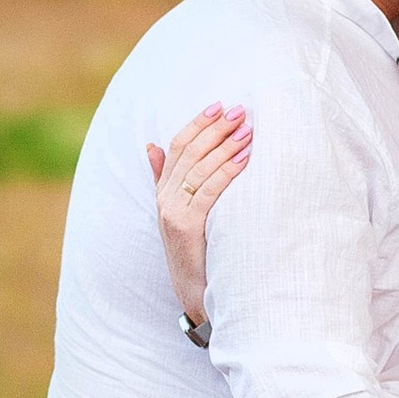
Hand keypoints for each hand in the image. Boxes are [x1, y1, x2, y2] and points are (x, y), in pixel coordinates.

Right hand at [145, 103, 250, 327]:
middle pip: (189, 153)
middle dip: (216, 129)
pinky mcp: (186, 227)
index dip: (197, 123)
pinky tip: (245, 159)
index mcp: (163, 191)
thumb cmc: (195, 250)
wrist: (194, 292)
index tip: (220, 105)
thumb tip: (151, 145)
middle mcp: (164, 199)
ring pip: (198, 169)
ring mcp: (172, 213)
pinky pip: (208, 192)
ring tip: (248, 130)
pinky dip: (226, 172)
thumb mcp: (179, 211)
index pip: (177, 146)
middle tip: (241, 111)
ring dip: (225, 146)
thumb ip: (165, 178)